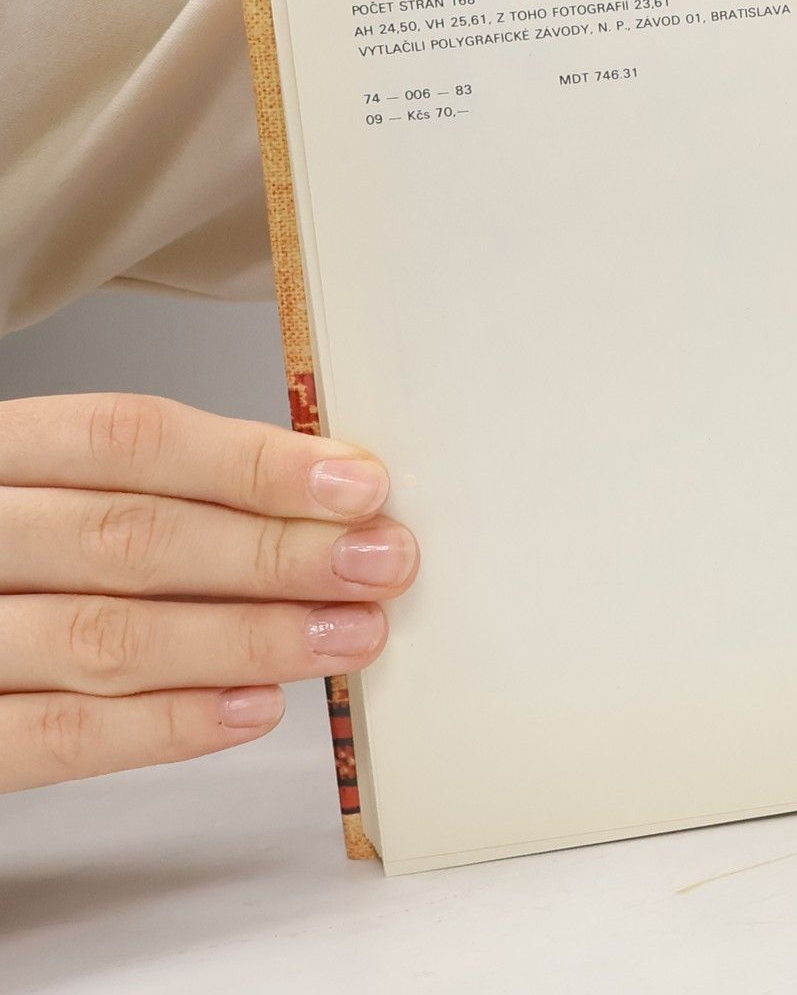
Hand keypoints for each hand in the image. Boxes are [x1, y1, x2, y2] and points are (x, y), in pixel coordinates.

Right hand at [0, 393, 416, 790]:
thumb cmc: (7, 548)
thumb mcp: (51, 488)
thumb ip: (157, 486)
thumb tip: (320, 491)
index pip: (132, 438)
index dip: (253, 461)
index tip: (358, 486)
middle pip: (131, 537)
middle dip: (273, 553)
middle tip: (381, 564)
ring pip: (104, 636)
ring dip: (245, 638)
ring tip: (346, 636)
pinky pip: (53, 738)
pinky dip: (164, 726)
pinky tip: (255, 709)